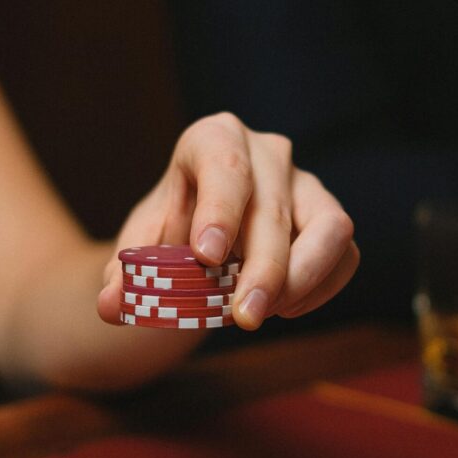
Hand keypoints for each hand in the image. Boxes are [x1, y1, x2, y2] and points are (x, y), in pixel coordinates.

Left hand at [97, 112, 357, 328]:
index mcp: (212, 139)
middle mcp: (267, 153)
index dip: (219, 207)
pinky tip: (283, 310)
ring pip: (330, 226)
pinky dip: (320, 289)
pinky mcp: (331, 222)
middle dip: (262, 269)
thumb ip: (124, 278)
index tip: (206, 256)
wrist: (195, 243)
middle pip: (274, 207)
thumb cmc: (168, 235)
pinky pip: (344, 255)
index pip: (223, 161)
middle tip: (242, 318)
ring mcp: (306, 184)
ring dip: (302, 278)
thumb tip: (112, 306)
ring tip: (261, 314)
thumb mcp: (137, 253)